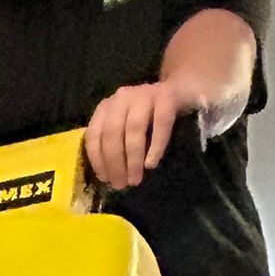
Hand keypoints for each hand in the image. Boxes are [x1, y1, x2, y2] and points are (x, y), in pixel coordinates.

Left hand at [84, 78, 202, 191]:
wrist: (180, 90)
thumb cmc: (149, 116)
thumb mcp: (125, 126)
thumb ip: (114, 143)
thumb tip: (110, 176)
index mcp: (106, 107)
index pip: (94, 135)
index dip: (97, 159)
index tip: (105, 179)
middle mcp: (121, 98)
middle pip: (112, 133)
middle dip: (114, 163)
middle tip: (121, 184)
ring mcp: (144, 94)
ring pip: (134, 129)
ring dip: (132, 159)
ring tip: (135, 179)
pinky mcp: (167, 96)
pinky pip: (161, 123)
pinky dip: (155, 146)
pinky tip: (151, 164)